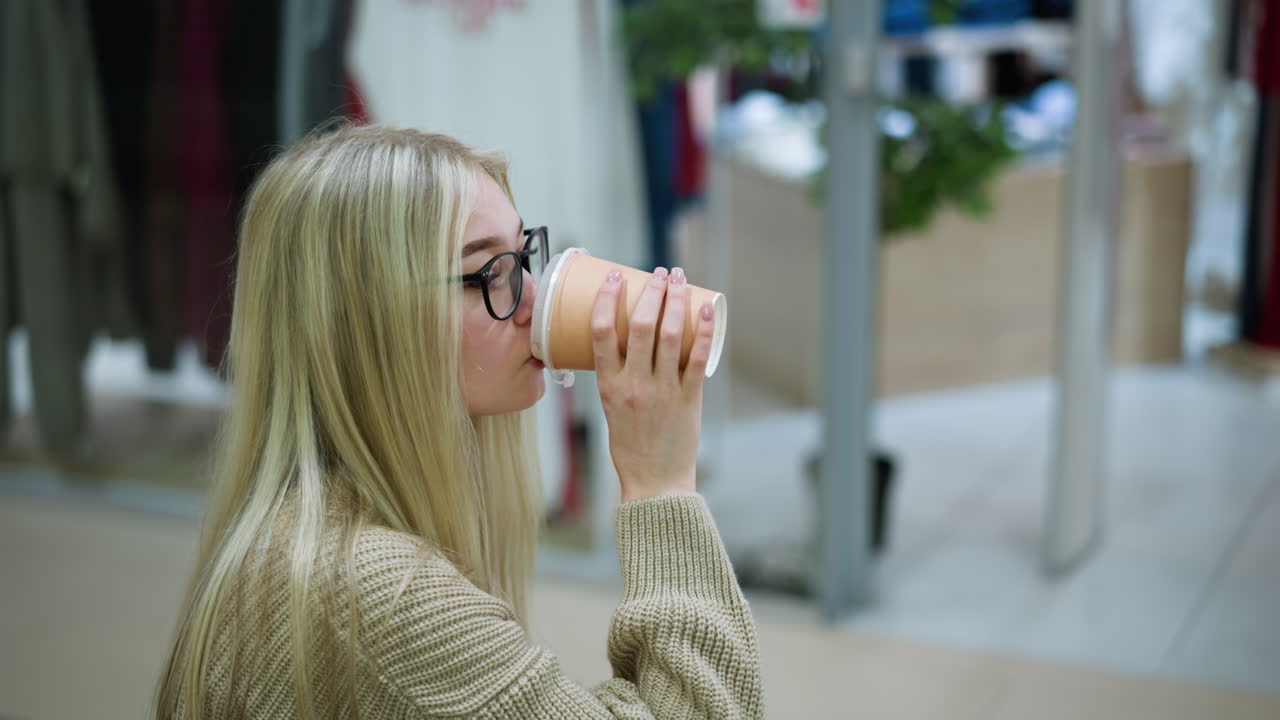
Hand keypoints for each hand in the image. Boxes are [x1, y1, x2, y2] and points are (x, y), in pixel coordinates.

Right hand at [590, 266, 717, 502]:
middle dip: (652, 292)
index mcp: (608, 385)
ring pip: (669, 335)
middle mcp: (634, 384)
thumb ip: (617, 375)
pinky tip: (706, 309)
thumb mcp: (610, 407)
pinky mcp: (688, 399)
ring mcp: (662, 391)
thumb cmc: (630, 445)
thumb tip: (628, 338)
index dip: (607, 299)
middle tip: (660, 273)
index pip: (601, 331)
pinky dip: (702, 330)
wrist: (654, 481)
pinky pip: (696, 358)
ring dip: (676, 301)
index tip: (614, 277)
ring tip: (680, 279)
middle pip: (641, 326)